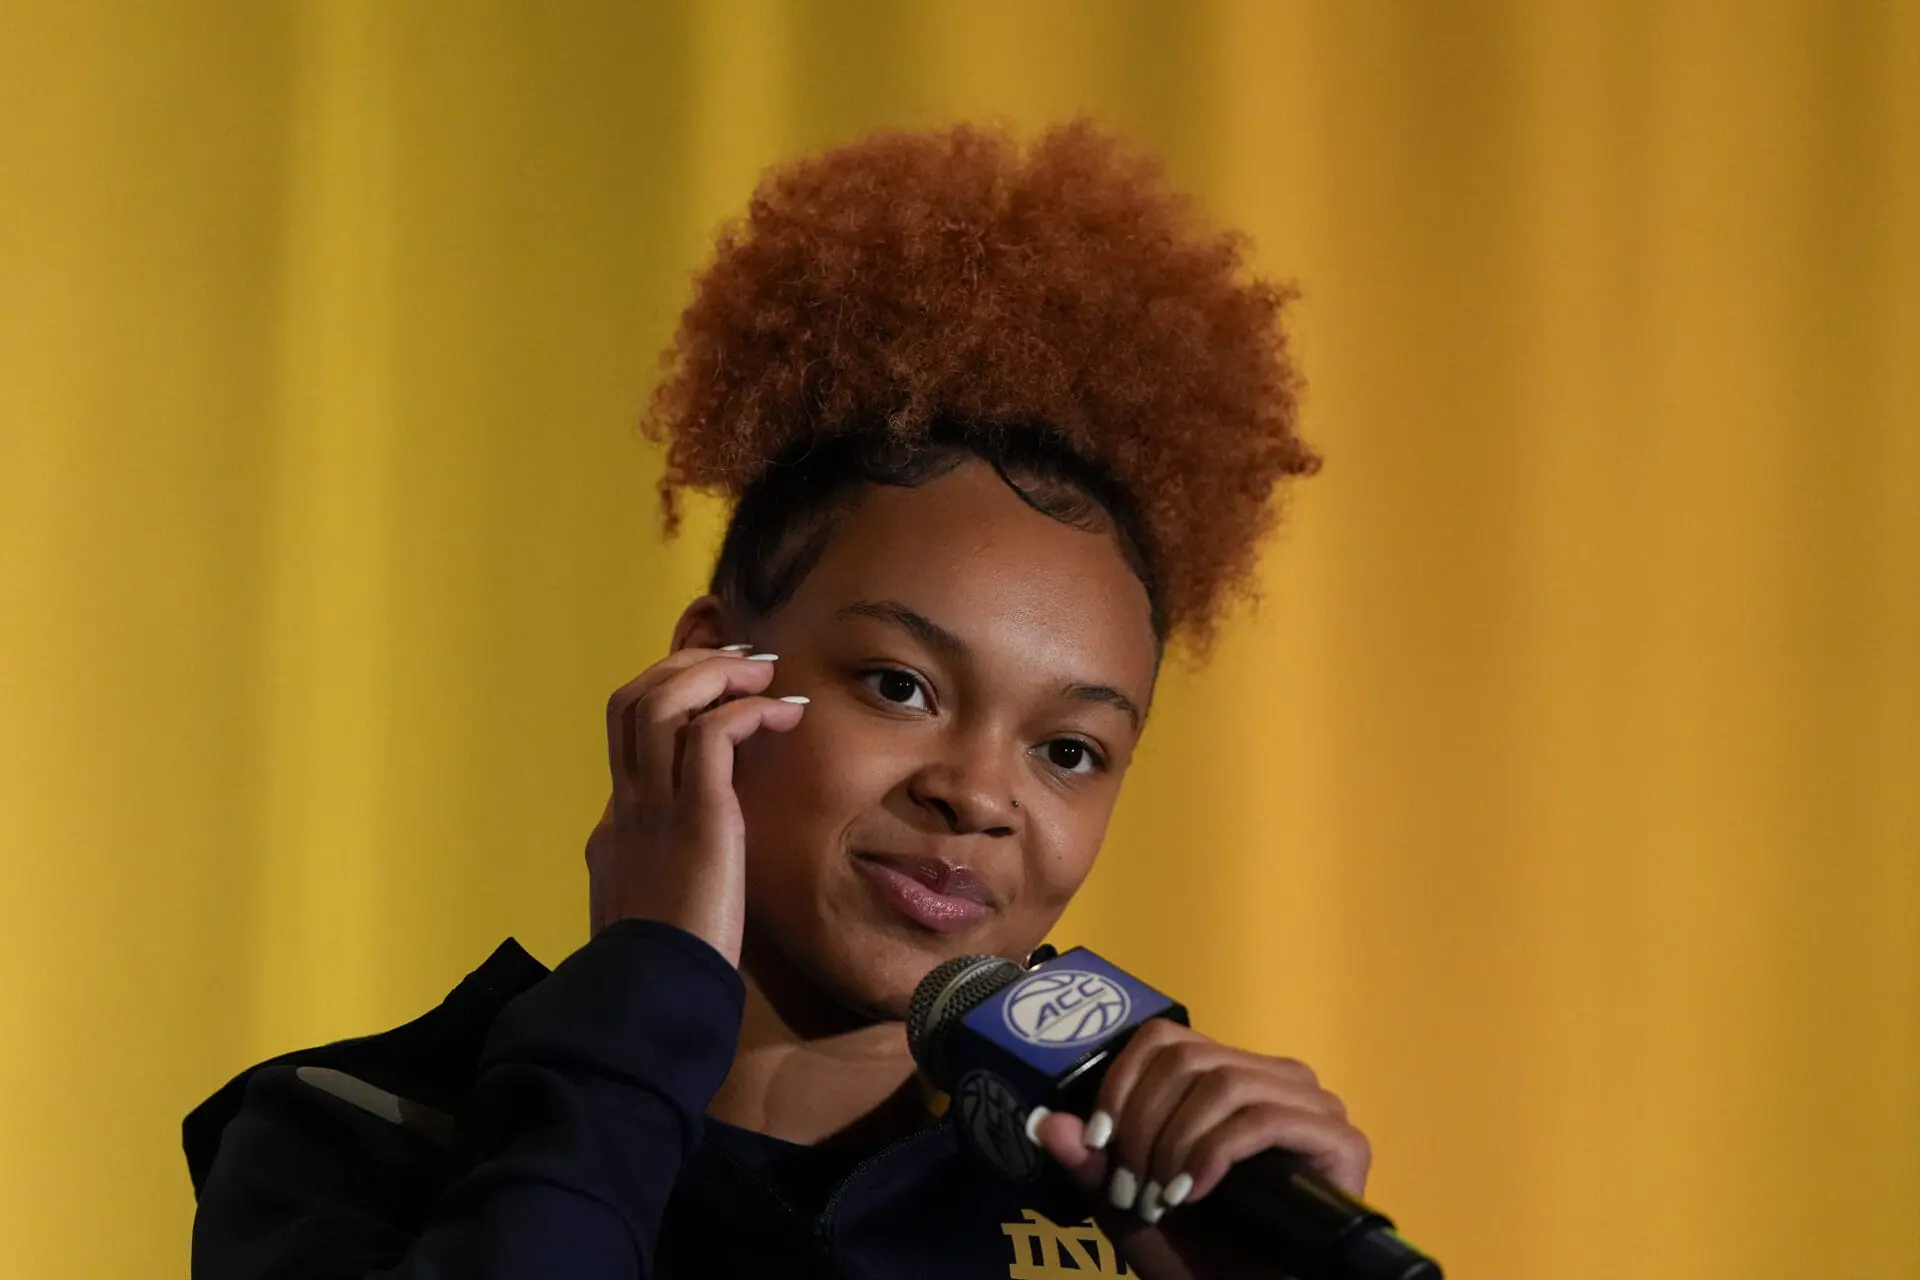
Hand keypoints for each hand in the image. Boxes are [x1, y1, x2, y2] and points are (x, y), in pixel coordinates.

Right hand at [584, 647, 805, 964]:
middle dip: (684, 666)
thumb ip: (665, 877)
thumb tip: (695, 864)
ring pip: (660, 701)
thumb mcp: (655, 913)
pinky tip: (784, 714)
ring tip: (763, 673)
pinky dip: (747, 710)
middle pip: (631, 700)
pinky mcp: (696, 817)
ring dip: (714, 673)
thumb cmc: (666, 971)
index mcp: (616, 828)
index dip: (672, 700)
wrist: (655, 999)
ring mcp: (653, 807)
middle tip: (741, 662)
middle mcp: (626, 806)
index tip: (718, 693)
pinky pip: (712, 734)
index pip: (629, 738)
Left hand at [1030, 1019, 1368, 1279]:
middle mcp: (1273, 1078)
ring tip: (1163, 1198)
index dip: (1121, 1083)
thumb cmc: (1200, 1258)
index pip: (1164, 1039)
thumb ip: (1092, 1167)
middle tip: (1133, 1188)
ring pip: (1223, 1082)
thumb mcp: (1130, 1209)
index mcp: (1226, 1078)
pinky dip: (1215, 1152)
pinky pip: (1264, 1118)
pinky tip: (1194, 1192)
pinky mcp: (1341, 1140)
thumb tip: (1048, 1122)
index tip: (1099, 1143)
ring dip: (1176, 1143)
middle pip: (1188, 1059)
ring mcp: (1312, 1105)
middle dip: (1144, 1124)